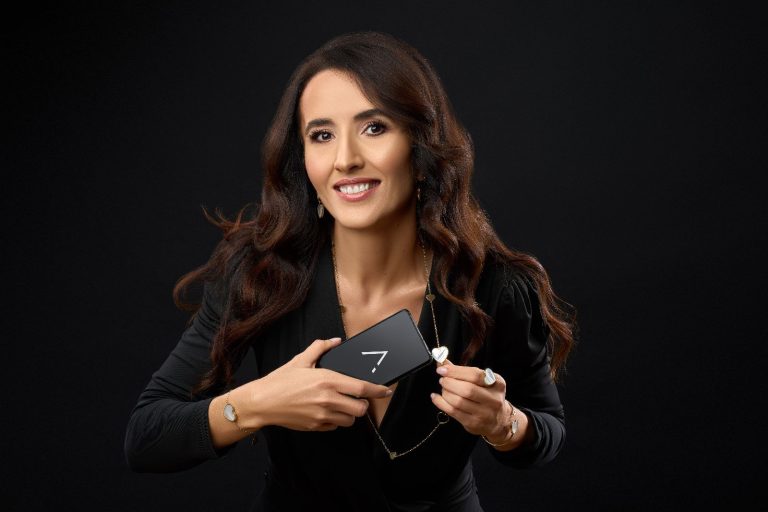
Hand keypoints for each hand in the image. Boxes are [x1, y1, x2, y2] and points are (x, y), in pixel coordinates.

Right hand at [242, 338, 391, 431]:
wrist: (261, 403)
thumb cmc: (280, 381)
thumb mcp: (300, 360)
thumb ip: (320, 348)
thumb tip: (335, 341)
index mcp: (327, 380)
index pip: (362, 388)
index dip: (378, 390)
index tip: (386, 390)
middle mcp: (328, 399)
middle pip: (361, 408)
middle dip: (364, 404)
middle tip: (358, 398)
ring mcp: (322, 415)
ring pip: (350, 420)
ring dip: (350, 414)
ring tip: (342, 405)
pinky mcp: (316, 426)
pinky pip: (336, 426)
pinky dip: (337, 420)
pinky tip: (328, 411)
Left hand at [430, 359, 516, 442]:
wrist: (499, 420)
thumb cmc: (488, 396)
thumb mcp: (482, 381)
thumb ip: (463, 371)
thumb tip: (442, 362)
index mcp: (497, 384)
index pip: (475, 375)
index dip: (456, 371)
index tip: (442, 369)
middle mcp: (493, 399)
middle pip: (467, 389)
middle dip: (450, 383)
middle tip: (443, 380)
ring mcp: (484, 413)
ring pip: (458, 402)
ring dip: (445, 393)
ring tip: (443, 389)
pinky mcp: (473, 423)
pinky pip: (453, 412)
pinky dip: (441, 403)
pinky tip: (436, 397)